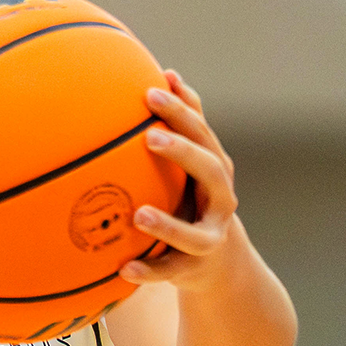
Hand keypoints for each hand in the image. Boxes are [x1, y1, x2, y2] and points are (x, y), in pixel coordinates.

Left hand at [119, 69, 240, 290]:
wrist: (221, 264)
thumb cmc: (196, 199)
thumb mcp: (196, 164)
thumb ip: (186, 125)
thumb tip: (168, 73)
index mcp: (216, 170)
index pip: (202, 134)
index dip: (181, 112)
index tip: (152, 91)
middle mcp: (220, 202)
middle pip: (210, 172)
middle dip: (182, 153)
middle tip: (149, 137)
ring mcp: (209, 239)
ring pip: (194, 234)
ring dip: (168, 225)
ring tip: (138, 214)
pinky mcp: (193, 271)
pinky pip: (169, 272)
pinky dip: (149, 272)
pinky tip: (124, 269)